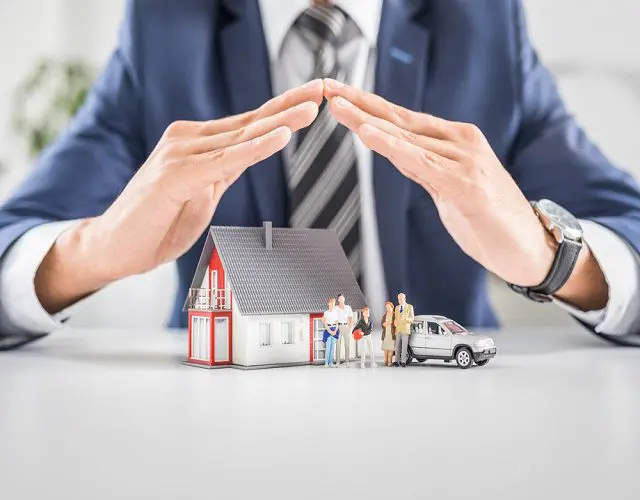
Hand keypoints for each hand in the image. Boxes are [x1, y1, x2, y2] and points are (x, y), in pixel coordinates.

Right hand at [35, 81, 322, 312]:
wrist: (114, 248)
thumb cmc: (157, 223)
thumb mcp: (202, 192)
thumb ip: (224, 170)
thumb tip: (251, 154)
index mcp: (198, 144)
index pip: (249, 123)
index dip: (282, 109)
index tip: (312, 98)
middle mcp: (189, 141)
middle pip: (250, 121)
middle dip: (289, 105)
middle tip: (322, 88)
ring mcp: (180, 154)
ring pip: (242, 136)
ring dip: (281, 120)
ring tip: (311, 107)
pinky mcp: (176, 174)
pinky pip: (225, 160)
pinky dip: (256, 147)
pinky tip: (280, 135)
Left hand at [324, 79, 607, 309]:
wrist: (531, 249)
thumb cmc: (490, 220)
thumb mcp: (449, 187)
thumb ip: (424, 166)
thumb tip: (395, 152)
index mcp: (455, 140)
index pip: (402, 118)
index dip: (368, 105)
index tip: (339, 93)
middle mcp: (459, 142)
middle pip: (399, 120)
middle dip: (360, 104)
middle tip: (327, 88)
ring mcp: (464, 161)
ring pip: (405, 138)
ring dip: (367, 120)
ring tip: (338, 105)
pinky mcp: (465, 185)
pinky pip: (420, 163)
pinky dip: (392, 147)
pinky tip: (369, 133)